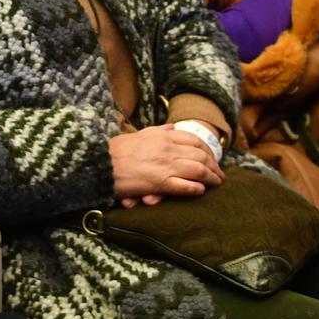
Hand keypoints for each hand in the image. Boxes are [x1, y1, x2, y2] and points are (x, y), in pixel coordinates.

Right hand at [108, 125, 223, 204]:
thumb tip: (172, 127)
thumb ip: (157, 130)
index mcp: (162, 136)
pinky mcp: (159, 183)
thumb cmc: (116, 150)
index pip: (194, 140)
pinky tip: (201, 191)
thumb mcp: (139, 134)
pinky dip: (196, 188)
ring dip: (211, 177)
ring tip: (217, 183)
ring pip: (198, 170)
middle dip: (214, 165)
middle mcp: (167, 149)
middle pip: (200, 155)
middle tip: (220, 174)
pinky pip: (185, 186)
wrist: (99, 162)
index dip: (207, 149)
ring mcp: (164, 166)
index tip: (212, 157)